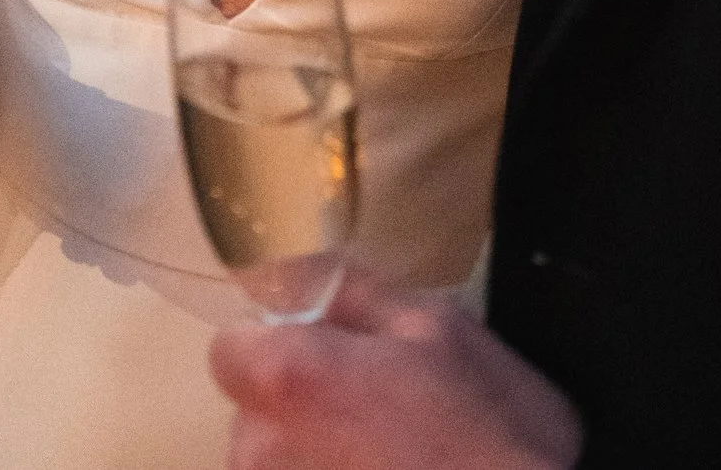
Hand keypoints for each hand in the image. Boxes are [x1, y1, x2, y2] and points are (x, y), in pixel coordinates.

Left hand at [211, 273, 582, 469]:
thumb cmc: (489, 434)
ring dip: (317, 461)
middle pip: (254, 414)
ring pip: (278, 467)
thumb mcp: (433, 327)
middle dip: (303, 407)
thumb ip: (346, 291)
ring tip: (392, 462)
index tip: (325, 358)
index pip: (230, 349)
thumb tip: (287, 271)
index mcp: (288, 379)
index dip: (277, 346)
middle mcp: (260, 454)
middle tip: (381, 414)